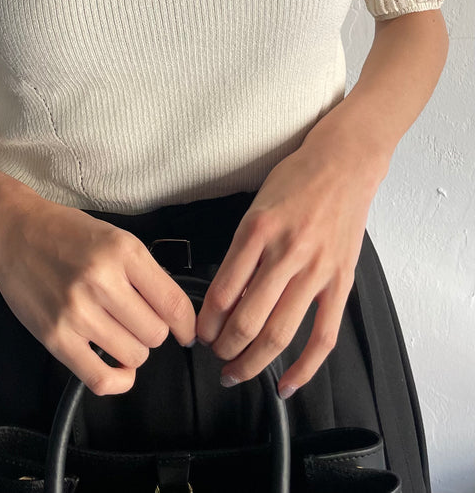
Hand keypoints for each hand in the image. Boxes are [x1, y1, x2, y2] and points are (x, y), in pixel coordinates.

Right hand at [0, 180, 197, 395]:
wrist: (12, 232)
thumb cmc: (63, 232)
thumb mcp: (114, 236)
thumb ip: (144, 272)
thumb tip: (173, 312)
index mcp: (123, 251)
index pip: (174, 303)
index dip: (187, 324)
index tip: (186, 331)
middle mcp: (102, 281)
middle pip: (156, 334)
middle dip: (154, 331)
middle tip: (138, 321)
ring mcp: (77, 312)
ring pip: (134, 356)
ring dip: (133, 350)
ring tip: (119, 333)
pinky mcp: (55, 337)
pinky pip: (100, 378)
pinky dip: (118, 380)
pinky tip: (118, 367)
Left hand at [195, 128, 387, 397]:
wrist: (343, 162)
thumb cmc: (296, 180)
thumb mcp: (255, 208)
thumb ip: (242, 252)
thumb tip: (227, 298)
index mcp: (257, 230)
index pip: (222, 291)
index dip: (206, 322)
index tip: (200, 333)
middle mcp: (286, 252)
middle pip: (247, 320)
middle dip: (225, 349)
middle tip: (216, 357)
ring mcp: (316, 270)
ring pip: (280, 333)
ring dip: (254, 362)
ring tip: (238, 372)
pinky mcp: (341, 281)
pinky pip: (323, 335)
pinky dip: (305, 367)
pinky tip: (288, 383)